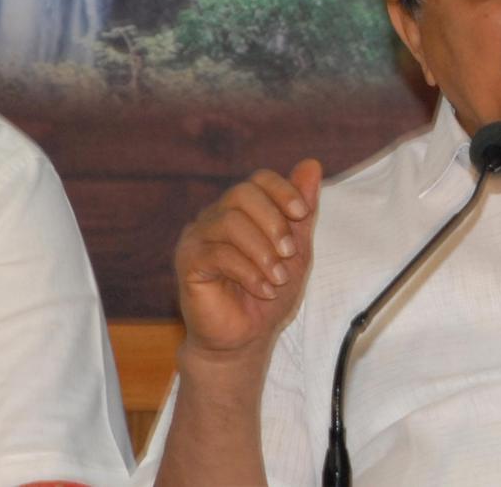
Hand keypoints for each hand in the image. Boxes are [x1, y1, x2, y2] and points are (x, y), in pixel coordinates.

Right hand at [175, 159, 322, 360]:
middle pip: (242, 193)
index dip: (283, 191)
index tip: (303, 214)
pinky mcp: (188, 262)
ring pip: (230, 222)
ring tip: (277, 278)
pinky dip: (248, 271)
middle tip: (289, 253)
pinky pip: (218, 253)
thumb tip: (312, 163)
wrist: (247, 337)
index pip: (259, 179)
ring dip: (263, 251)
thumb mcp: (297, 249)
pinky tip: (263, 290)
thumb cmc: (271, 291)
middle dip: (274, 222)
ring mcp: (198, 237)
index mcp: (243, 210)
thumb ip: (302, 210)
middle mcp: (216, 216)